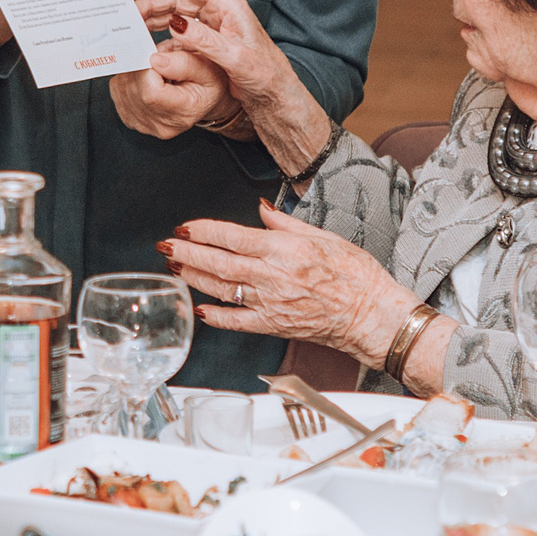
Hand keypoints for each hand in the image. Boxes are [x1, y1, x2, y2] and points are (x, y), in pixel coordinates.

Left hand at [109, 39, 235, 138]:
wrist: (205, 100)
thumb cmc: (210, 83)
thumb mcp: (209, 68)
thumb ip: (184, 63)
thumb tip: (154, 59)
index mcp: (183, 114)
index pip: (150, 92)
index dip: (149, 67)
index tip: (161, 56)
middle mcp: (160, 124)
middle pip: (133, 87)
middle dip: (143, 65)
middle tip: (161, 60)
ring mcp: (143, 125)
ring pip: (122, 86)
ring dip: (135, 71)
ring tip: (156, 70)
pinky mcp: (130, 119)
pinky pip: (118, 90)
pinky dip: (129, 79)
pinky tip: (146, 79)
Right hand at [130, 0, 297, 109]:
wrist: (275, 95)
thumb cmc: (265, 74)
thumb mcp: (234, 56)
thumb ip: (204, 40)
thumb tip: (176, 23)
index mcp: (228, 6)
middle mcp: (219, 11)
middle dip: (153, 1)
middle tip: (131, 13)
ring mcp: (213, 26)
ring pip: (177, 12)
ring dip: (156, 16)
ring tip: (135, 24)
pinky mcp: (208, 41)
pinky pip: (181, 30)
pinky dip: (163, 31)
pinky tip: (150, 40)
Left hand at [167, 200, 406, 356]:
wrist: (372, 314)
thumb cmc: (355, 274)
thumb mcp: (323, 236)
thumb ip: (285, 224)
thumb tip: (261, 209)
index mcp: (283, 249)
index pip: (231, 236)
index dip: (202, 231)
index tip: (184, 227)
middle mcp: (271, 276)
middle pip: (217, 262)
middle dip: (186, 253)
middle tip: (165, 246)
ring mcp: (269, 303)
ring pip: (221, 289)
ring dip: (193, 278)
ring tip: (174, 269)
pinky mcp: (273, 325)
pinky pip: (237, 321)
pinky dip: (215, 316)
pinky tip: (199, 310)